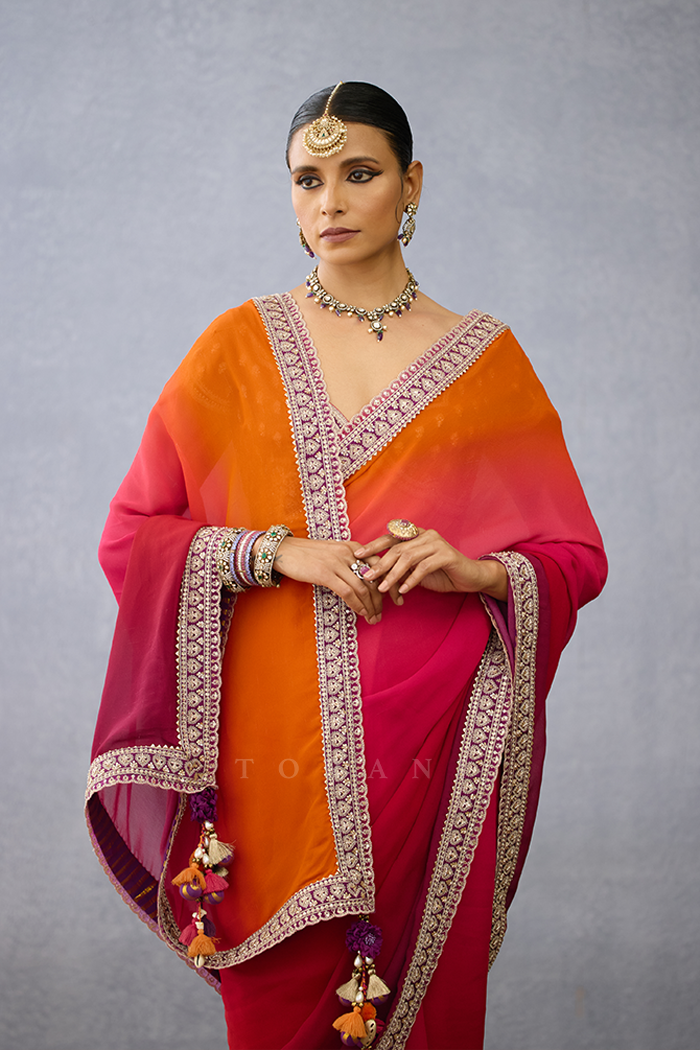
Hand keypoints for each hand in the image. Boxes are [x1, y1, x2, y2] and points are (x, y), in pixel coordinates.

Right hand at [271, 536, 387, 623]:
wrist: (284, 551)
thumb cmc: (308, 554)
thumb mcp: (334, 553)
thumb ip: (350, 562)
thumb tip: (364, 580)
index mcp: (354, 547)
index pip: (380, 565)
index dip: (389, 583)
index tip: (393, 597)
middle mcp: (349, 553)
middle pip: (373, 579)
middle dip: (381, 599)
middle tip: (382, 613)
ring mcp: (337, 563)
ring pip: (363, 588)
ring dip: (370, 606)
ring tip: (373, 618)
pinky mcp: (326, 574)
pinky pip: (348, 592)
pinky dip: (357, 605)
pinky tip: (361, 613)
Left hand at [354, 528, 507, 601]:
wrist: (470, 578)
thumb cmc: (441, 573)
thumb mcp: (415, 570)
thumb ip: (398, 567)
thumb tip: (373, 574)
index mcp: (416, 534)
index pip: (390, 538)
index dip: (373, 545)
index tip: (357, 555)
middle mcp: (425, 534)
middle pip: (397, 548)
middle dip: (380, 563)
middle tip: (367, 576)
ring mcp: (437, 543)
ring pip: (409, 557)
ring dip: (393, 574)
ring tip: (383, 588)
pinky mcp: (447, 555)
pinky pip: (424, 567)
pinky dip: (411, 580)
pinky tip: (403, 590)